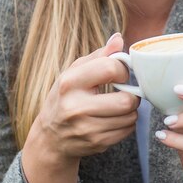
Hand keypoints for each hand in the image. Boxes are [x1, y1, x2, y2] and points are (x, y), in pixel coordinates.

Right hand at [21, 33, 138, 182]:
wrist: (50, 137)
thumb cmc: (66, 97)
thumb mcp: (75, 72)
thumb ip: (99, 55)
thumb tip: (118, 38)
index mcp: (70, 83)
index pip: (110, 69)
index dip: (123, 69)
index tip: (120, 73)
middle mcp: (76, 107)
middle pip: (126, 100)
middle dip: (132, 94)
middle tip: (126, 91)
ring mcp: (87, 129)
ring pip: (130, 116)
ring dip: (131, 109)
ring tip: (120, 104)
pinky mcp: (96, 144)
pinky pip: (127, 130)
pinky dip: (127, 123)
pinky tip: (115, 118)